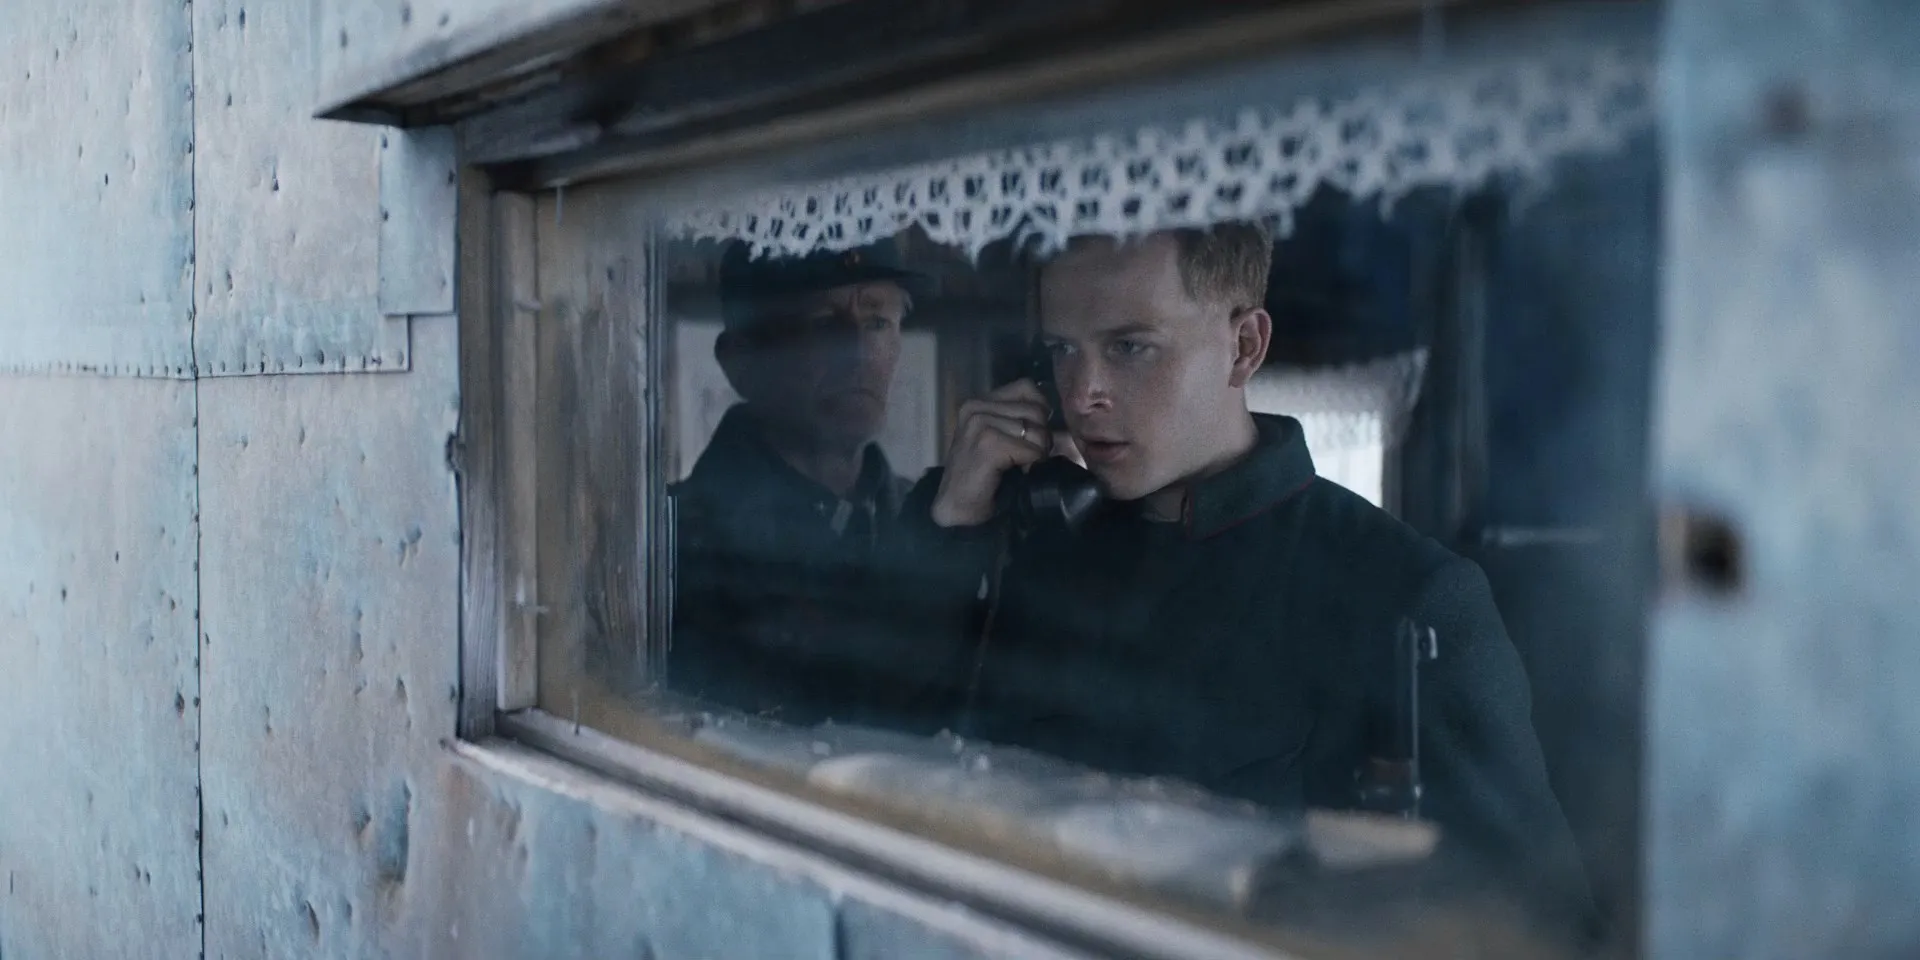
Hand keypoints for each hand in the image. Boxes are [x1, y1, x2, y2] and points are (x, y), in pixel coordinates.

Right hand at [930, 379, 1051, 526]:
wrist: (957, 510)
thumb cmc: (981, 478)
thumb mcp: (998, 438)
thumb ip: (1017, 420)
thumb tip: (1052, 412)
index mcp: (979, 403)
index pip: (1027, 388)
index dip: (1039, 412)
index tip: (1029, 438)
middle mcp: (976, 407)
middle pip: (1036, 410)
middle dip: (1041, 438)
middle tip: (1025, 459)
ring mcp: (980, 423)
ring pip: (1037, 430)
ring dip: (1037, 454)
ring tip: (1019, 468)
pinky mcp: (987, 443)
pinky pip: (1031, 450)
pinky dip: (1031, 465)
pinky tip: (1016, 474)